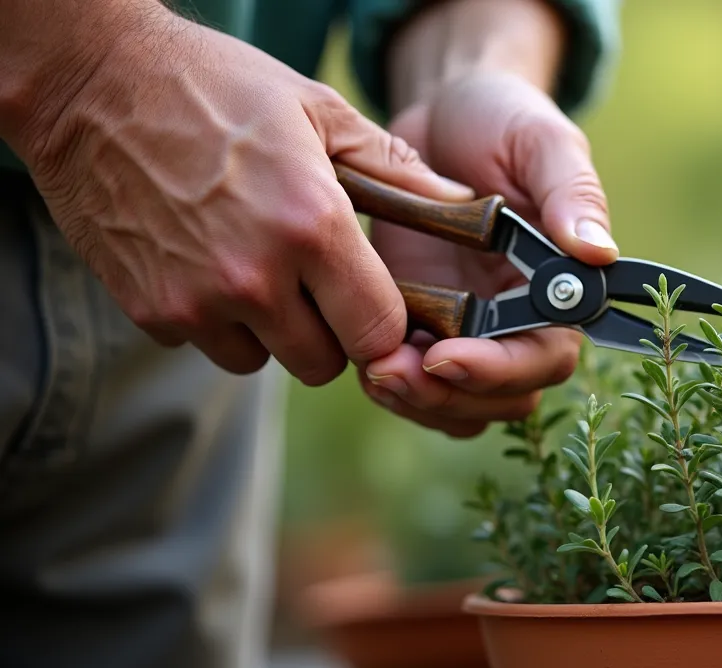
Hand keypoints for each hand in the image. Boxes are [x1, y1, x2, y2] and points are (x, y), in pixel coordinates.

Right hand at [7, 5, 471, 384]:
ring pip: (264, 361)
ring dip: (273, 331)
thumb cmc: (217, 88)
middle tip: (321, 285)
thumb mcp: (319, 110)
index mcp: (311, 226)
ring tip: (261, 266)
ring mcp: (197, 301)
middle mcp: (255, 277)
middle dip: (333, 333)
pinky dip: (216, 321)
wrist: (92, 83)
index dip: (387, 324)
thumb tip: (462, 206)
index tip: (381, 304)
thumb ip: (396, 170)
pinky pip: (207, 344)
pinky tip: (209, 262)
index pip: (379, 332)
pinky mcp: (150, 311)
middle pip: (326, 362)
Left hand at [361, 71, 615, 436]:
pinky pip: (414, 386)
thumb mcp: (541, 141)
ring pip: (456, 408)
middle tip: (392, 370)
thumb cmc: (504, 121)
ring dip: (416, 401)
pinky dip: (389, 386)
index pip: (546, 357)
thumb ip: (572, 194)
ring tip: (373, 369)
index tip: (447, 356)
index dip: (501, 370)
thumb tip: (598, 254)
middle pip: (500, 399)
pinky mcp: (419, 326)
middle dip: (448, 398)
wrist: (442, 112)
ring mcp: (467, 331)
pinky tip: (361, 356)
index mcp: (559, 290)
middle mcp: (518, 322)